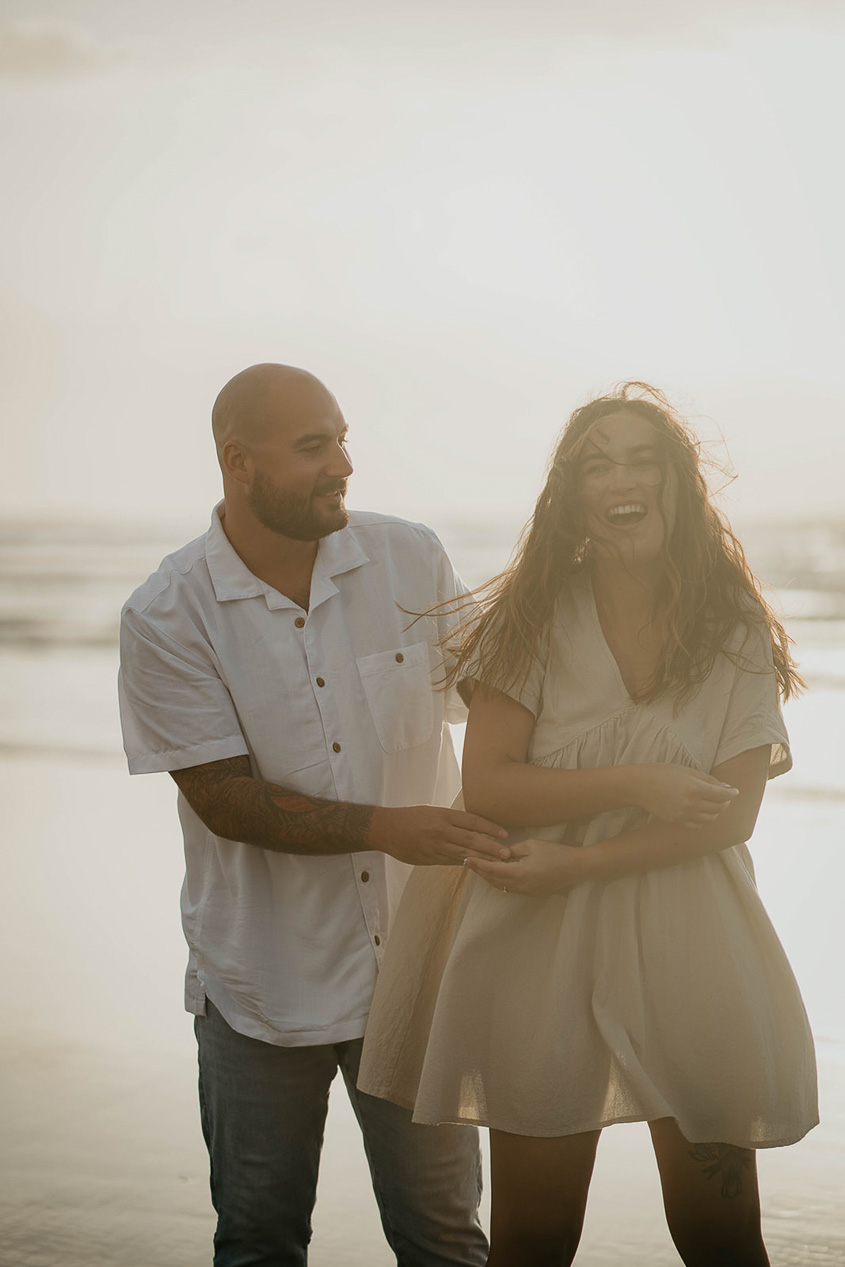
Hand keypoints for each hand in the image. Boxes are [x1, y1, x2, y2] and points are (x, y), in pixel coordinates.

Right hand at [367, 805, 508, 866]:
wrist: (386, 829)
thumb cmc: (410, 817)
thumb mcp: (432, 811)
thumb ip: (450, 820)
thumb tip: (471, 828)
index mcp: (443, 815)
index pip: (473, 821)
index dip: (490, 828)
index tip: (505, 834)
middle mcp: (442, 830)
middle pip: (472, 840)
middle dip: (491, 848)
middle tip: (507, 853)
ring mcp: (435, 846)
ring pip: (464, 853)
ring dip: (482, 859)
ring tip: (497, 863)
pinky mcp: (429, 858)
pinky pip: (451, 862)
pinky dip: (465, 864)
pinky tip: (477, 868)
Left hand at [464, 837, 583, 895]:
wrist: (576, 867)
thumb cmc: (555, 852)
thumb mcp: (531, 845)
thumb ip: (512, 850)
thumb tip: (500, 853)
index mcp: (518, 873)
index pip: (492, 869)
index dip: (478, 864)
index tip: (467, 859)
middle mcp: (520, 886)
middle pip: (493, 880)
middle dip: (480, 871)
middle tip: (468, 862)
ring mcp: (526, 891)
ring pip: (501, 886)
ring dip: (489, 877)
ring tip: (479, 868)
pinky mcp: (532, 893)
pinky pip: (510, 888)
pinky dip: (500, 881)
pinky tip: (496, 873)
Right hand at [636, 763, 737, 827]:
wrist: (639, 785)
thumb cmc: (662, 773)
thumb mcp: (687, 771)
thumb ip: (708, 780)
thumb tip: (726, 788)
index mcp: (694, 788)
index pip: (722, 795)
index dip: (731, 793)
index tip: (735, 791)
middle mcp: (691, 804)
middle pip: (718, 807)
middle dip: (725, 801)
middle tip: (724, 795)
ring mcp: (684, 815)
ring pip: (710, 818)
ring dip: (716, 811)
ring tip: (713, 803)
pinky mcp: (677, 821)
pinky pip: (698, 824)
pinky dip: (704, 818)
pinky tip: (701, 811)